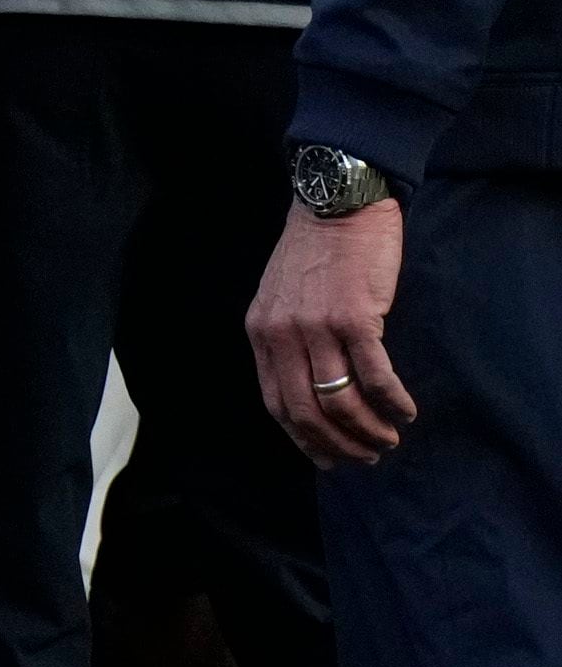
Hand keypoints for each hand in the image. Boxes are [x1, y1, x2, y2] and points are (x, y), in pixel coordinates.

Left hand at [249, 195, 412, 466]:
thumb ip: (288, 339)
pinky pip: (374, 376)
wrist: (336, 206)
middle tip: (368, 456)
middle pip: (307, 411)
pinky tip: (405, 411)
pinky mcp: (354, 318)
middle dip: (339, 444)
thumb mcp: (280, 297)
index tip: (329, 459)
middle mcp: (282, 334)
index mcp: (261, 333)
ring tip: (389, 438)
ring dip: (369, 429)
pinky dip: (391, 401)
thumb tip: (312, 388)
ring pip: (341, 400)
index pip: (277, 403)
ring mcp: (316, 327)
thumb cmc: (315, 252)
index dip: (304, 438)